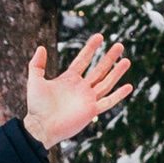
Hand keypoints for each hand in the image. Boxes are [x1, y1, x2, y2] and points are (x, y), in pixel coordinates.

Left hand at [23, 33, 130, 147]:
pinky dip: (118, 95)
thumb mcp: (35, 80)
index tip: (100, 36)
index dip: (91, 48)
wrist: (40, 127)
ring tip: (127, 60)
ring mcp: (87, 99)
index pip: (83, 60)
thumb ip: (37, 64)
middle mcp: (80, 88)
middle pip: (99, 69)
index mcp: (69, 79)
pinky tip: (128, 86)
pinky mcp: (91, 111)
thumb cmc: (36, 106)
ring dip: (116, 72)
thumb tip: (41, 47)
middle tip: (119, 45)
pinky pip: (108, 102)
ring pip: (106, 83)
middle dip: (109, 57)